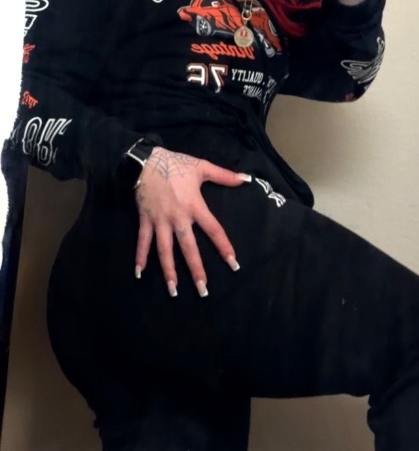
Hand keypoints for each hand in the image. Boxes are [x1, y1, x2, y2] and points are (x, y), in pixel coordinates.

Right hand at [133, 148, 250, 297]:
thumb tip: (246, 178)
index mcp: (194, 206)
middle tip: (203, 290)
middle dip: (196, 269)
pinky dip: (140, 256)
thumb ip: (224, 175)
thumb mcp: (202, 167)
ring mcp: (160, 220)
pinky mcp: (145, 220)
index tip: (233, 264)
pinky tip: (140, 273)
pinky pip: (143, 241)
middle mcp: (178, 217)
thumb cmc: (176, 164)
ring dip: (169, 271)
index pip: (214, 230)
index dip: (224, 247)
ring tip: (173, 290)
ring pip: (165, 250)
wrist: (146, 160)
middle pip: (188, 247)